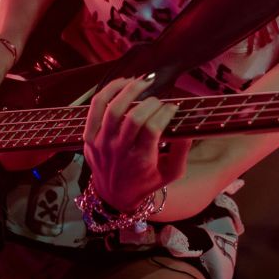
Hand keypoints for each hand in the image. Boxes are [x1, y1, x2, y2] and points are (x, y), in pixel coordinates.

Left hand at [82, 76, 191, 211]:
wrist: (113, 196)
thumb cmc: (145, 182)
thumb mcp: (170, 174)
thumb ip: (181, 152)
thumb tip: (188, 129)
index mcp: (140, 160)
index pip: (152, 128)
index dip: (165, 112)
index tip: (172, 107)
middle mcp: (119, 151)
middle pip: (134, 118)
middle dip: (151, 103)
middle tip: (159, 100)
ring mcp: (101, 143)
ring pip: (113, 109)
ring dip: (130, 90)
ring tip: (143, 82)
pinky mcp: (89, 137)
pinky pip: (96, 107)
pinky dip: (109, 91)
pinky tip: (123, 83)